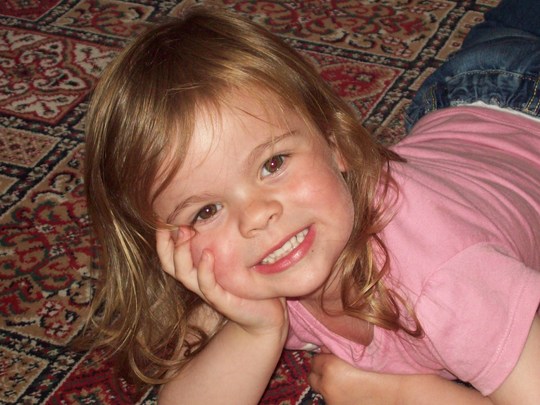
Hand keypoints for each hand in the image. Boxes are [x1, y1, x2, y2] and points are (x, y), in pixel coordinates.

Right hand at [156, 227, 287, 336]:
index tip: (160, 216)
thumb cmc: (248, 283)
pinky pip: (207, 286)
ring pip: (184, 274)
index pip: (169, 254)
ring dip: (182, 252)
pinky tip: (207, 254)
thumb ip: (224, 239)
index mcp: (196, 270)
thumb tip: (221, 209)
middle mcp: (197, 281)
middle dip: (166, 243)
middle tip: (170, 222)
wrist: (265, 314)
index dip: (162, 237)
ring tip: (185, 232)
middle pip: (169, 264)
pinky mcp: (222, 301)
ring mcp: (208, 292)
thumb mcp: (234, 257)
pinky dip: (204, 270)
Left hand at [308, 353, 399, 404]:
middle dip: (320, 372)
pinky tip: (349, 393)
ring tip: (343, 383)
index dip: (324, 358)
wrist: (394, 396)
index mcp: (330, 367)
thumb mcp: (357, 357)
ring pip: (321, 390)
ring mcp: (331, 401)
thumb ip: (338, 351)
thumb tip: (325, 348)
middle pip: (312, 377)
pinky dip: (336, 396)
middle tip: (333, 370)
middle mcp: (326, 385)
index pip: (315, 360)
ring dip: (328, 385)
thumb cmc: (380, 372)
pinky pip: (330, 400)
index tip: (331, 357)